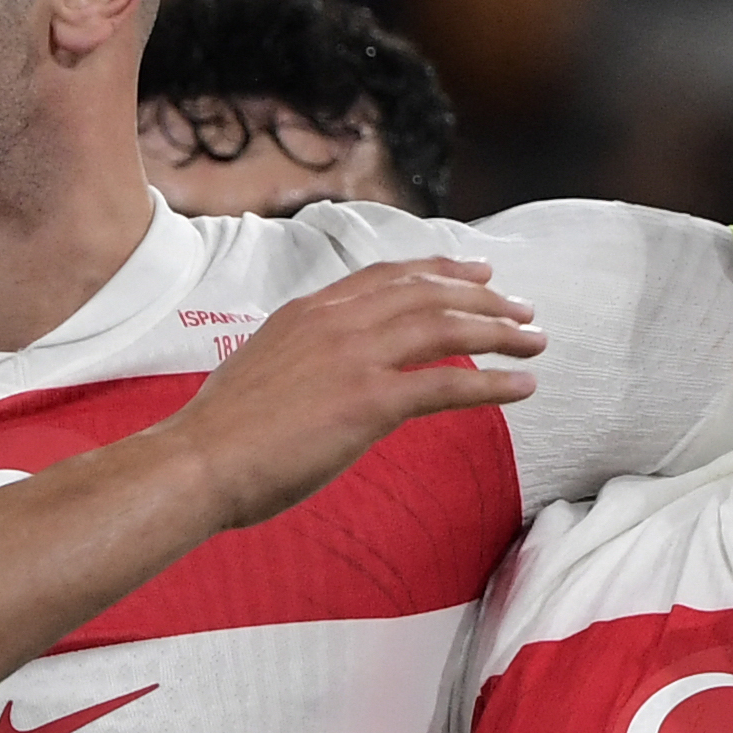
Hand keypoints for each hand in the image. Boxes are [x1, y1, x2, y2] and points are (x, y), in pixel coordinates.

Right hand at [176, 260, 541, 525]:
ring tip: (536, 340)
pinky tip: (523, 386)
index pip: (387, 276)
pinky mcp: (369, 402)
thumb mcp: (262, 372)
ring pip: (446, 327)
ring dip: (501, 331)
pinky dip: (493, 382)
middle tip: (523, 306)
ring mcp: (355, 358)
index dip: (439, 270)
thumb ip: (301, 361)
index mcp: (308, 312)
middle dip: (485, 296)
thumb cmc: (220, 436)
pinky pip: (448, 382)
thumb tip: (323, 377)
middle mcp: (336, 322)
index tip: (476, 271)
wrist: (196, 462)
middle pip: (428, 293)